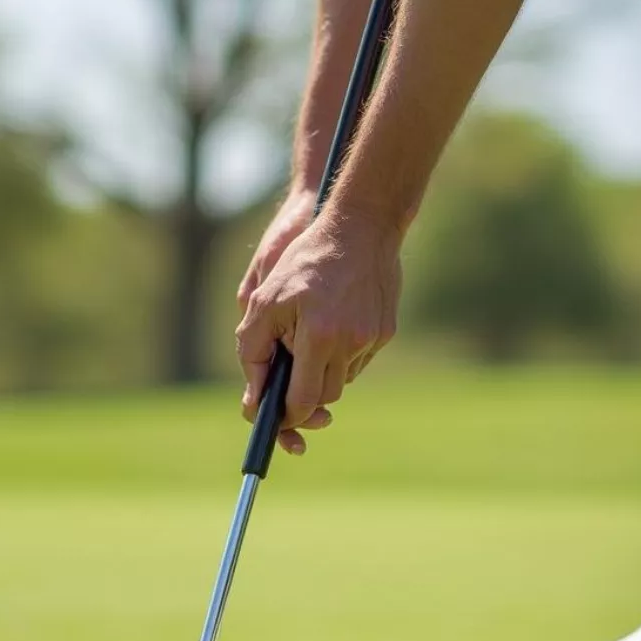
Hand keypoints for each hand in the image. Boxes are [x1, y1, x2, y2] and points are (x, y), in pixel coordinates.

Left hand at [235, 209, 401, 454]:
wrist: (362, 226)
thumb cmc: (306, 259)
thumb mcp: (266, 298)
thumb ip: (254, 349)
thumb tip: (255, 397)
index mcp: (319, 337)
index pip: (304, 401)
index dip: (289, 414)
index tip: (279, 415)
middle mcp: (351, 343)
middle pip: (326, 396)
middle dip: (307, 392)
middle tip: (292, 371)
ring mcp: (372, 339)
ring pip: (343, 378)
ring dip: (325, 369)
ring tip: (313, 334)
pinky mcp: (386, 332)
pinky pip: (359, 359)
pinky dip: (343, 352)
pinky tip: (336, 323)